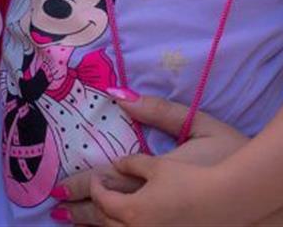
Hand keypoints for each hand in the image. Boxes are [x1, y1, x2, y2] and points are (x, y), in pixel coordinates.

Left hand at [56, 93, 247, 225]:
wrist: (253, 198)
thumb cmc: (225, 160)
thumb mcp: (192, 129)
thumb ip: (155, 114)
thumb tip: (117, 96)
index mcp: (143, 199)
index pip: (102, 193)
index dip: (84, 185)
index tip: (70, 182)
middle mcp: (147, 225)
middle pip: (104, 219)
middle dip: (78, 210)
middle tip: (56, 207)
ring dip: (93, 225)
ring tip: (72, 221)